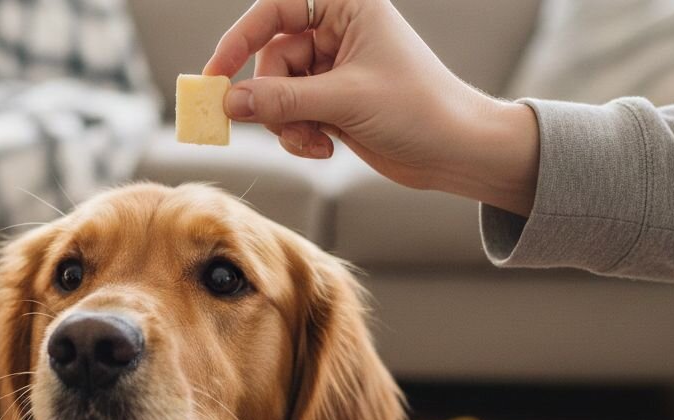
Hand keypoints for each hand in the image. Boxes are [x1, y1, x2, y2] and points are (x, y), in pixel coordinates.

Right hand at [204, 0, 538, 215]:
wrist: (457, 152)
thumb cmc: (419, 110)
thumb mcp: (344, 101)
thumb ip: (282, 99)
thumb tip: (229, 102)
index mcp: (347, 7)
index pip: (276, 9)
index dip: (240, 39)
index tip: (216, 74)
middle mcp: (337, 32)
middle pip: (271, 58)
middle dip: (274, 98)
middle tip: (280, 126)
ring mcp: (333, 69)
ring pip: (277, 92)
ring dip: (287, 123)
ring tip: (315, 142)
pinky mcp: (332, 102)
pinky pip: (291, 114)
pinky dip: (298, 135)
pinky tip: (325, 149)